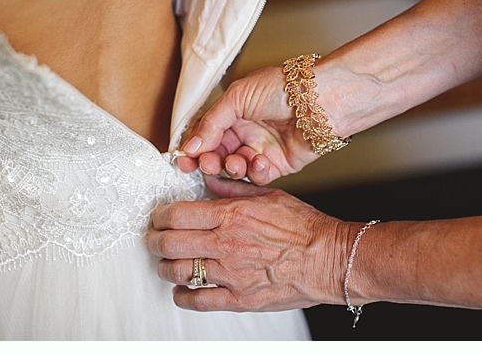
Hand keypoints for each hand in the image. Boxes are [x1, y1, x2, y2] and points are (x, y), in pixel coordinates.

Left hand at [146, 175, 348, 311]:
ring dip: (165, 268)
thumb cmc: (305, 228)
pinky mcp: (239, 299)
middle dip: (153, 241)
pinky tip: (182, 289)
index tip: (158, 218)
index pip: (177, 215)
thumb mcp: (269, 196)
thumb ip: (233, 191)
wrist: (329, 259)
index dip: (159, 216)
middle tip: (153, 240)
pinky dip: (182, 296)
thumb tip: (209, 181)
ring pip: (178, 272)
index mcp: (231, 216)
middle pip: (169, 244)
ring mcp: (230, 274)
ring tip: (167, 264)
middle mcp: (226, 245)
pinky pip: (197, 300)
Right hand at [175, 66, 319, 184]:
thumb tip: (191, 144)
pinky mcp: (278, 164)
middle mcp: (246, 131)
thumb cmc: (283, 88)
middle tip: (208, 163)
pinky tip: (260, 161)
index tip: (184, 160)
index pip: (205, 135)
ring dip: (232, 168)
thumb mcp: (238, 97)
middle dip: (210, 161)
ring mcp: (262, 148)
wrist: (320, 100)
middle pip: (217, 154)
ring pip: (235, 168)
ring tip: (237, 161)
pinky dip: (256, 172)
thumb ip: (211, 122)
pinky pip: (258, 177)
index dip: (194, 149)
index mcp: (233, 112)